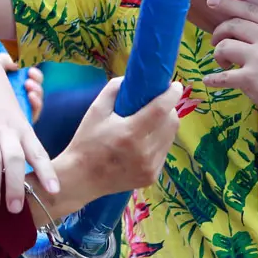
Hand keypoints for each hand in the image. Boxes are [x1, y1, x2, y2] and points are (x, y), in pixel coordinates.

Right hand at [0, 46, 55, 214]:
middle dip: (16, 186)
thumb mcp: (15, 117)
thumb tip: (25, 173)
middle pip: (14, 159)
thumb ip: (19, 142)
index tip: (55, 191)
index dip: (47, 171)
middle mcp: (6, 128)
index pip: (38, 151)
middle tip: (16, 210)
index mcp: (22, 127)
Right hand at [57, 78, 182, 202]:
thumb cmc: (86, 142)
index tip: (175, 85)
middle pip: (171, 122)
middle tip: (159, 102)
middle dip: (169, 108)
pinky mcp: (152, 176)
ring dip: (166, 124)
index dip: (172, 94)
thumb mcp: (95, 111)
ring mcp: (150, 166)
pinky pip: (164, 151)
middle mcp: (144, 151)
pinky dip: (160, 141)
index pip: (161, 109)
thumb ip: (114, 90)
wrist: (82, 178)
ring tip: (153, 120)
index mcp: (130, 133)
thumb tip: (131, 79)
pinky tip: (146, 139)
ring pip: (170, 137)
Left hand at [202, 0, 257, 131]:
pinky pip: (222, 76)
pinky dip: (212, 79)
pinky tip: (210, 80)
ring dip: (218, 55)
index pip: (249, 9)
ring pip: (224, 46)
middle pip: (233, 25)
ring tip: (224, 65)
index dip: (227, 4)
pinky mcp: (252, 79)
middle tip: (216, 43)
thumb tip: (243, 29)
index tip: (211, 2)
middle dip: (218, 33)